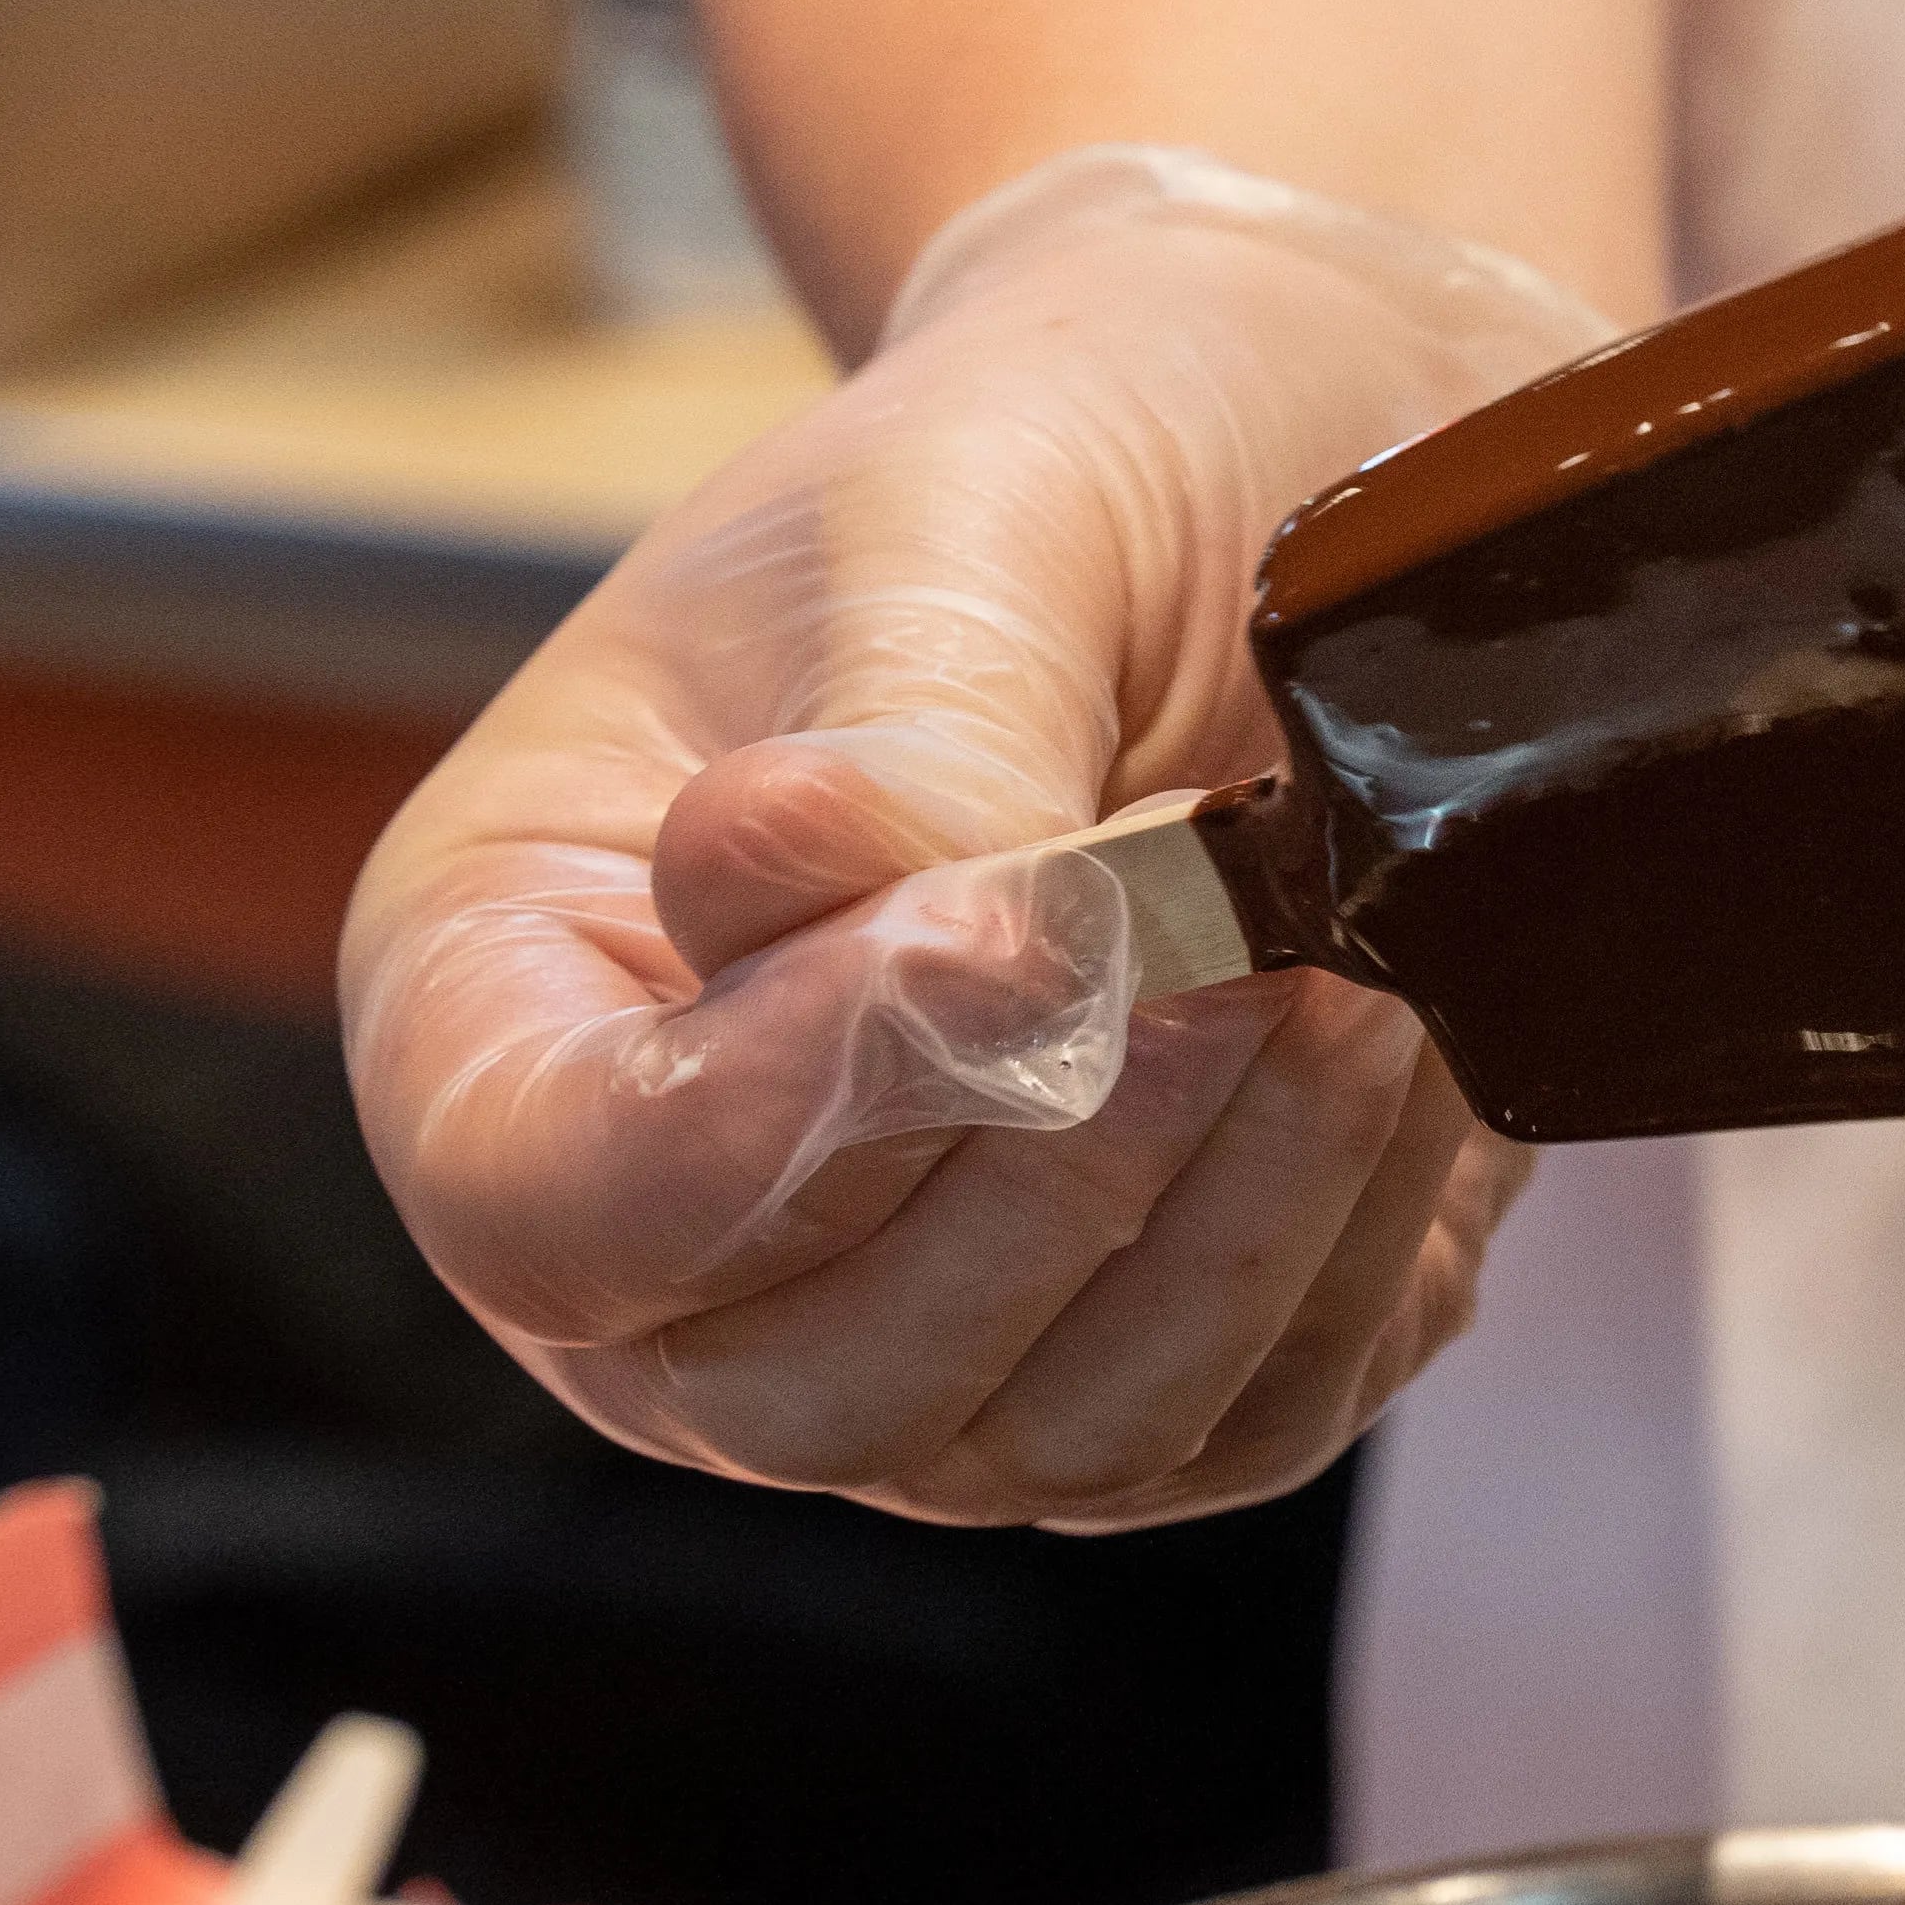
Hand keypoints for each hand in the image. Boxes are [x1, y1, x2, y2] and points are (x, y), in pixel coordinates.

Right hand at [342, 149, 1608, 1527]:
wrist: (1274, 470)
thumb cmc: (1048, 467)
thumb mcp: (954, 519)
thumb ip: (908, 737)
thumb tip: (874, 910)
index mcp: (500, 994)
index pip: (545, 1202)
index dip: (763, 1121)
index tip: (1000, 933)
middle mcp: (672, 1231)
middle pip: (802, 1384)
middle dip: (1045, 1172)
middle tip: (1228, 935)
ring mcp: (906, 1334)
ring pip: (1043, 1436)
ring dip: (1233, 1215)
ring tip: (1350, 966)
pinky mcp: (1142, 1378)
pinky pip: (1240, 1421)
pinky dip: (1349, 1255)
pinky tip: (1405, 1051)